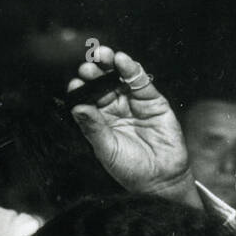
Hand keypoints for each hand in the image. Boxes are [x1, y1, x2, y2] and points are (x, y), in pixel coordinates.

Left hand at [66, 47, 195, 203]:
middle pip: (103, 84)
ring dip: (111, 64)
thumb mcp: (107, 149)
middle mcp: (116, 109)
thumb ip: (93, 128)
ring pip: (120, 78)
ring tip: (101, 55)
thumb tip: (76, 108)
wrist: (160, 180)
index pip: (88, 99)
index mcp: (100, 121)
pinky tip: (121, 60)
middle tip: (86, 65)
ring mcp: (134, 103)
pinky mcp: (153, 100)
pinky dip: (131, 69)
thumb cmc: (130, 169)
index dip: (82, 89)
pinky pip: (140, 81)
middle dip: (95, 72)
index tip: (75, 83)